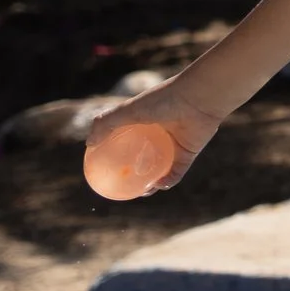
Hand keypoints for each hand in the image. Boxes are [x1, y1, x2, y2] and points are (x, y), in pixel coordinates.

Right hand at [84, 77, 225, 195]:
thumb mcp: (129, 109)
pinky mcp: (190, 152)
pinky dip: (168, 181)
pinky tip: (157, 187)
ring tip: (140, 192)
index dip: (114, 153)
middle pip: (143, 157)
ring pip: (160, 168)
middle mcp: (160, 133)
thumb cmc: (164, 100)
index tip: (101, 166)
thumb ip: (106, 123)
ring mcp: (176, 143)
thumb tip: (89, 144)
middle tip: (119, 186)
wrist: (200, 98)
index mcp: (145, 121)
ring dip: (151, 182)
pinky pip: (177, 172)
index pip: (126, 140)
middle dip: (133, 173)